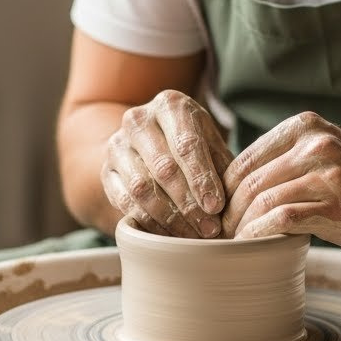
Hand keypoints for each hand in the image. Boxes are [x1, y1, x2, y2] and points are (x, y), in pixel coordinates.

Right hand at [102, 90, 233, 237]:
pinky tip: (168, 234)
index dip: (202, 178)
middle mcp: (138, 120)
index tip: (216, 207)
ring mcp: (117, 145)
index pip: (186, 143)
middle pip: (163, 167)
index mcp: (170, 105)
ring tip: (191, 235)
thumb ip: (222, 166)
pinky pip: (125, 201)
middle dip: (188, 203)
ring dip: (169, 217)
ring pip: (141, 187)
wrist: (146, 141)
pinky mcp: (106, 172)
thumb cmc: (189, 142)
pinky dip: (148, 222)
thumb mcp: (210, 143)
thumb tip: (234, 199)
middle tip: (208, 229)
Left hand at [221, 112, 340, 249]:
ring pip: (262, 200)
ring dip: (241, 226)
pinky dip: (259, 234)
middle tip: (217, 233)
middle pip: (250, 182)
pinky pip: (281, 219)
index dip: (224, 189)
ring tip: (231, 242)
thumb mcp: (321, 152)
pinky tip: (251, 246)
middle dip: (227, 211)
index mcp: (304, 127)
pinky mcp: (334, 205)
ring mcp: (326, 174)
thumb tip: (229, 186)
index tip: (217, 211)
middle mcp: (315, 145)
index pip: (246, 159)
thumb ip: (283, 159)